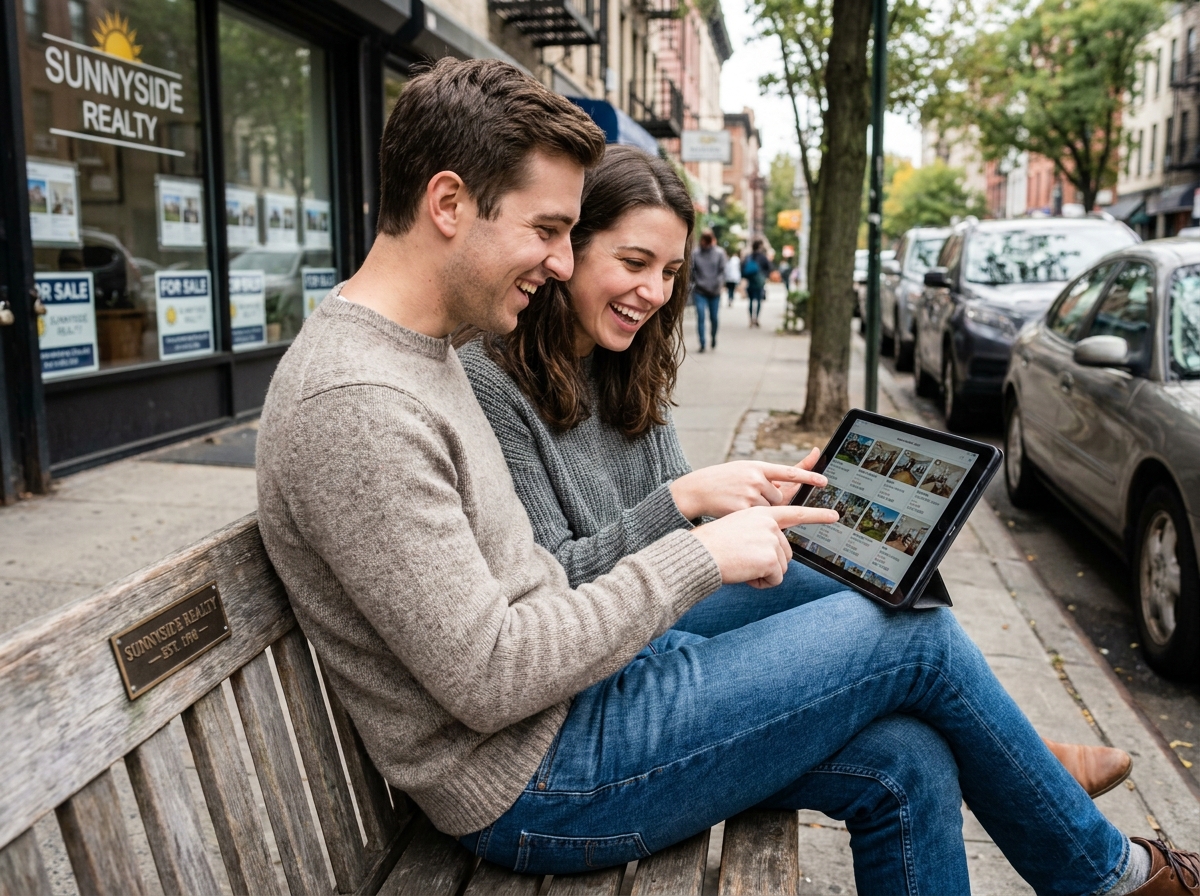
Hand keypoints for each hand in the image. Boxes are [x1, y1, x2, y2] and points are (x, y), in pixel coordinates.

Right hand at [670, 457, 826, 519]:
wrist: (695, 490)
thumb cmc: (721, 482)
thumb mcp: (742, 471)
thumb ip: (764, 478)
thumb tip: (787, 485)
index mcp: (756, 466)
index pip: (788, 471)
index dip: (808, 475)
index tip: (824, 481)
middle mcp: (755, 478)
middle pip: (779, 498)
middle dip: (769, 504)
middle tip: (748, 501)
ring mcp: (748, 494)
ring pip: (770, 511)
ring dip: (760, 514)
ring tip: (739, 506)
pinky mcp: (742, 509)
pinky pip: (758, 522)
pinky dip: (752, 523)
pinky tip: (736, 515)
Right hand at [692, 505, 838, 588]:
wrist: (700, 553)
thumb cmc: (713, 544)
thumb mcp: (738, 528)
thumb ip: (760, 533)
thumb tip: (777, 554)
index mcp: (762, 514)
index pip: (795, 512)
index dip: (817, 515)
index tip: (835, 516)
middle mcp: (770, 523)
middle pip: (785, 553)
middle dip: (769, 564)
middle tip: (744, 561)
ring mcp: (771, 540)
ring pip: (781, 567)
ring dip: (763, 574)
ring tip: (741, 565)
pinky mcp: (770, 558)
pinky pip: (775, 579)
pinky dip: (761, 583)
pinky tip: (745, 574)